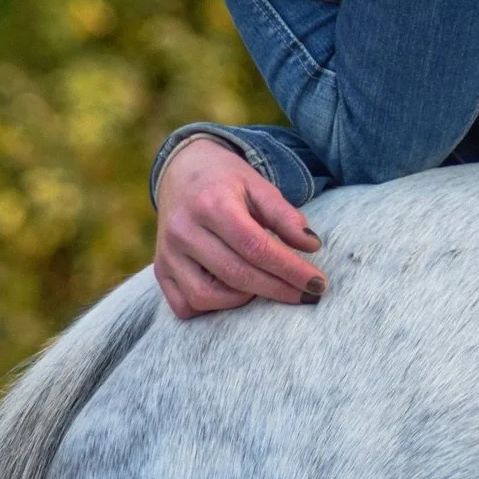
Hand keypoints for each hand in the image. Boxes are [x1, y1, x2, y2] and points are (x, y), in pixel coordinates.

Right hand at [154, 137, 325, 318]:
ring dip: (243, 299)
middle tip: (308, 296)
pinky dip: (211, 308)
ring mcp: (168, 253)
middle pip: (236, 274)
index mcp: (211, 203)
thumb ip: (284, 214)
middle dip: (279, 290)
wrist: (180, 170)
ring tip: (267, 286)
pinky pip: (184, 305)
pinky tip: (234, 293)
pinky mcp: (160, 270)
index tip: (318, 283)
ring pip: (206, 296)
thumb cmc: (226, 180)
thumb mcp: (257, 185)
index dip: (290, 270)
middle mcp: (184, 230)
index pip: (256, 247)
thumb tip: (311, 246)